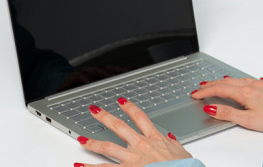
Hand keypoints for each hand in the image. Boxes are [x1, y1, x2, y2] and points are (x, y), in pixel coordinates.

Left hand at [74, 98, 191, 166]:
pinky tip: (79, 166)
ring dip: (92, 143)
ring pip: (107, 147)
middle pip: (119, 127)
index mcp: (155, 139)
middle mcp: (141, 146)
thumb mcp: (182, 152)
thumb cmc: (183, 166)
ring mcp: (132, 159)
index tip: (121, 101)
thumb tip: (169, 137)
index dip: (129, 108)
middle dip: (105, 117)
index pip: (140, 117)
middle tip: (94, 110)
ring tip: (81, 139)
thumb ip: (173, 144)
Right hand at [192, 77, 262, 132]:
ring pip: (239, 79)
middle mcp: (253, 85)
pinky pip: (252, 80)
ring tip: (217, 83)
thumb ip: (227, 113)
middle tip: (201, 87)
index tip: (195, 94)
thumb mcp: (247, 120)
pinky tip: (244, 83)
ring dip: (226, 81)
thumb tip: (210, 108)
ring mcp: (262, 84)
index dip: (205, 92)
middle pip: (227, 82)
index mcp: (245, 92)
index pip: (219, 89)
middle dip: (212, 84)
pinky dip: (242, 81)